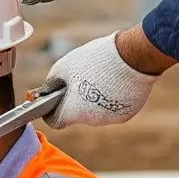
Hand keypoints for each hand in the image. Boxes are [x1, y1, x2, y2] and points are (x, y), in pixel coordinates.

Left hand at [43, 34, 157, 127]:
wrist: (132, 56)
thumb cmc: (94, 60)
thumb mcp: (64, 66)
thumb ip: (52, 84)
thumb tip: (46, 92)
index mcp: (72, 111)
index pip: (55, 121)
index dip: (53, 111)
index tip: (55, 101)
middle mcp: (90, 120)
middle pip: (78, 115)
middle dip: (77, 102)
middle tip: (83, 82)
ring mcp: (109, 119)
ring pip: (96, 113)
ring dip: (95, 100)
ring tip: (101, 79)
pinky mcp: (126, 114)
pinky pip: (113, 109)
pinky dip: (111, 100)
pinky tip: (115, 84)